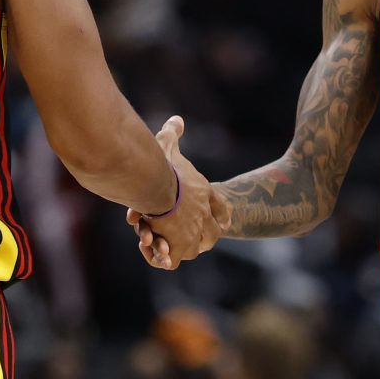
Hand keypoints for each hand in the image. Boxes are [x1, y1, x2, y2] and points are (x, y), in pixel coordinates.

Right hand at [127, 116, 228, 269]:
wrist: (156, 185)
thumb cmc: (161, 164)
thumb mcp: (167, 144)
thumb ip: (173, 133)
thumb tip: (176, 120)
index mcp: (203, 192)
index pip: (221, 207)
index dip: (221, 215)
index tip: (223, 222)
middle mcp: (203, 214)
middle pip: (213, 232)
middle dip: (206, 236)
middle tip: (195, 237)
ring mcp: (192, 232)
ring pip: (196, 247)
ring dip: (184, 248)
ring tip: (170, 247)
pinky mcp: (178, 246)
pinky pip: (175, 259)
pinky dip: (164, 258)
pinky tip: (156, 253)